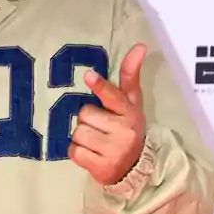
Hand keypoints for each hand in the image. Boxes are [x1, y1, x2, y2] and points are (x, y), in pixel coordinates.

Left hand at [70, 43, 147, 184]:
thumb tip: (139, 46)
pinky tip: (91, 153)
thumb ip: (130, 76)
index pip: (114, 97)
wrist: (134, 167)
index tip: (89, 75)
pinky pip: (74, 151)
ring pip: (78, 133)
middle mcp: (124, 130)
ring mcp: (113, 150)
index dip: (100, 86)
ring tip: (96, 142)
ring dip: (81, 137)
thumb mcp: (131, 103)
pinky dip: (77, 152)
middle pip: (85, 114)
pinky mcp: (101, 167)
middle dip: (87, 120)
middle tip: (99, 127)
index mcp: (130, 112)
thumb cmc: (126, 127)